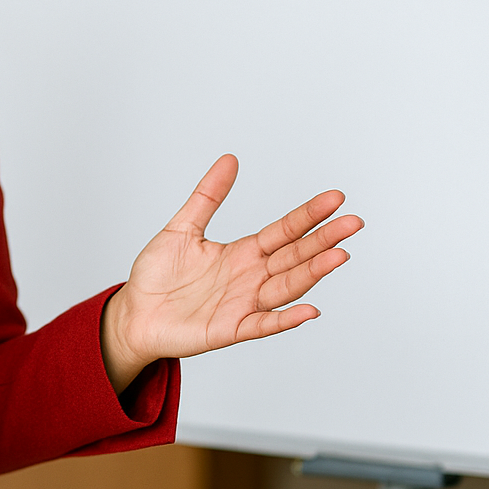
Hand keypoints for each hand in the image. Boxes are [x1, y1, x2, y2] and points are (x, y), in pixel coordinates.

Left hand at [100, 154, 363, 392]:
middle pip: (294, 256)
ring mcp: (244, 304)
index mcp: (242, 253)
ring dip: (313, 273)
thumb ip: (208, 196)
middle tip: (353, 223)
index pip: (284, 231)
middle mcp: (250, 277)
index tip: (335, 199)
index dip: (308, 216)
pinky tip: (309, 309)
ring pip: (286, 287)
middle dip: (323, 239)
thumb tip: (230, 159)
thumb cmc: (157, 275)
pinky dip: (286, 318)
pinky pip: (264, 324)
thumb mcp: (182, 227)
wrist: (134, 313)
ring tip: (339, 255)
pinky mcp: (231, 329)